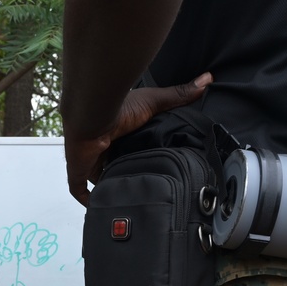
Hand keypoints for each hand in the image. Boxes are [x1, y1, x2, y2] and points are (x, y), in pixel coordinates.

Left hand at [65, 72, 211, 205]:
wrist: (93, 115)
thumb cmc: (120, 107)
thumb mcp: (155, 102)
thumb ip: (179, 95)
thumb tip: (207, 79)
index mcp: (118, 133)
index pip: (127, 149)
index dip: (136, 158)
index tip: (151, 169)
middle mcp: (103, 147)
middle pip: (113, 166)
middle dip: (122, 176)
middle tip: (140, 190)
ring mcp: (89, 160)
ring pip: (99, 179)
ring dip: (108, 188)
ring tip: (125, 201)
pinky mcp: (79, 171)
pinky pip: (79, 190)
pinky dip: (87, 199)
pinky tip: (98, 206)